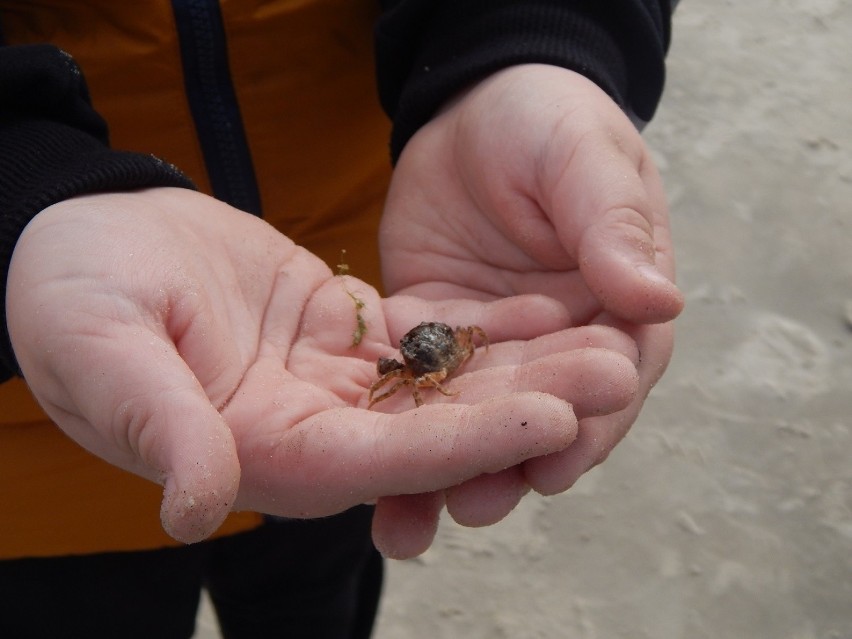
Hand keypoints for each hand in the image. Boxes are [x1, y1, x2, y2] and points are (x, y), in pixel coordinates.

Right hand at [7, 187, 638, 556]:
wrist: (86, 245)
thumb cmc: (71, 296)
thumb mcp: (99, 350)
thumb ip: (154, 424)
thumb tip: (195, 510)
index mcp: (260, 451)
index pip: (382, 459)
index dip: (467, 443)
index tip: (551, 417)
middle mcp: (312, 433)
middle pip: (437, 430)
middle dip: (526, 406)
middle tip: (617, 373)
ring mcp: (333, 389)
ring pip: (445, 388)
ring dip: (525, 367)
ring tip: (608, 340)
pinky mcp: (345, 340)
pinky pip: (427, 341)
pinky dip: (485, 329)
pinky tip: (549, 307)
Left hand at [380, 64, 683, 494]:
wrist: (474, 104)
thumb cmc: (547, 120)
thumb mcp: (583, 159)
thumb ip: (612, 226)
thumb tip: (659, 300)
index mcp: (613, 306)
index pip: (610, 376)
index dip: (588, 422)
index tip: (558, 460)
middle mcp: (555, 340)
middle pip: (538, 413)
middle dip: (507, 463)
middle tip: (474, 505)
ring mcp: (490, 344)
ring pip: (474, 416)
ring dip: (447, 467)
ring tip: (413, 519)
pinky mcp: (431, 332)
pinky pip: (415, 384)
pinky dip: (397, 427)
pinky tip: (366, 470)